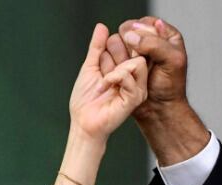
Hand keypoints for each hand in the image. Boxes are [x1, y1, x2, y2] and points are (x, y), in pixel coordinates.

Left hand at [69, 24, 148, 141]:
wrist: (83, 121)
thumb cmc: (86, 99)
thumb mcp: (90, 66)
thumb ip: (97, 47)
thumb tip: (102, 26)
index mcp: (126, 70)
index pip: (130, 45)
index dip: (114, 46)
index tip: (101, 62)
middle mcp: (135, 79)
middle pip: (137, 50)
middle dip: (115, 56)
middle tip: (102, 72)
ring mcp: (137, 88)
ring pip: (138, 62)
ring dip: (115, 69)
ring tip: (104, 82)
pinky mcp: (135, 98)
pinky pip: (131, 76)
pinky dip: (114, 78)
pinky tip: (104, 87)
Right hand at [116, 17, 187, 120]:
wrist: (158, 110)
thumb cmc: (170, 87)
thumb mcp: (172, 61)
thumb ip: (154, 44)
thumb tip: (130, 35)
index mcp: (164, 34)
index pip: (144, 23)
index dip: (142, 37)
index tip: (147, 53)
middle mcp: (146, 40)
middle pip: (126, 30)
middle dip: (130, 48)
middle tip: (141, 64)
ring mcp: (131, 52)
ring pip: (114, 42)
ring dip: (120, 58)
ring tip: (132, 71)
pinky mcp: (119, 63)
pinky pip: (106, 56)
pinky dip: (112, 65)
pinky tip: (121, 76)